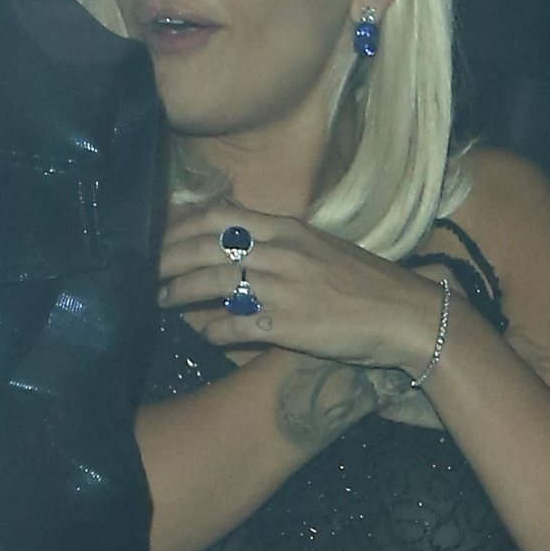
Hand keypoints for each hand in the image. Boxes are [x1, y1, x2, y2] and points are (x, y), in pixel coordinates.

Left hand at [158, 203, 442, 374]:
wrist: (406, 315)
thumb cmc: (366, 282)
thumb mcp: (321, 247)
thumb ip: (280, 240)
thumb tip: (238, 238)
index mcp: (288, 230)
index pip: (220, 217)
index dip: (181, 226)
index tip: (159, 236)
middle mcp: (281, 252)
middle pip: (206, 247)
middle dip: (167, 258)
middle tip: (144, 270)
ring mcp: (283, 288)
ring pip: (213, 284)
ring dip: (179, 292)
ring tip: (159, 300)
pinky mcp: (288, 325)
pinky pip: (235, 326)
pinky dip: (212, 330)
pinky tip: (202, 333)